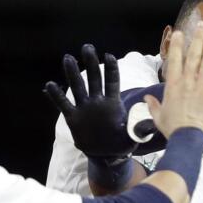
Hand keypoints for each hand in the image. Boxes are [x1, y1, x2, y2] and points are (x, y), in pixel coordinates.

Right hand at [45, 45, 133, 162]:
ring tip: (68, 59)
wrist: (106, 155)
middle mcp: (98, 101)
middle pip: (94, 78)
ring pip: (78, 87)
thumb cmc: (121, 142)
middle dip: (91, 63)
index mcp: (113, 103)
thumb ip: (139, 129)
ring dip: (73, 73)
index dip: (111, 69)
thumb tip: (152, 125)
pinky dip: (56, 96)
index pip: (112, 82)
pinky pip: (64, 105)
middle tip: (87, 47)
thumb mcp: (133, 136)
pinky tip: (50, 85)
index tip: (109, 56)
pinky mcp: (73, 117)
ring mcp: (84, 107)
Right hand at [145, 22, 202, 138]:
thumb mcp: (158, 116)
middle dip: (197, 38)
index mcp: (172, 84)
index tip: (178, 33)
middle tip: (202, 24)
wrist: (188, 136)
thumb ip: (153, 104)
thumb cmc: (173, 128)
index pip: (174, 59)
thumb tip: (146, 98)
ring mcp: (201, 84)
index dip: (176, 45)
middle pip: (193, 54)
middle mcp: (187, 80)